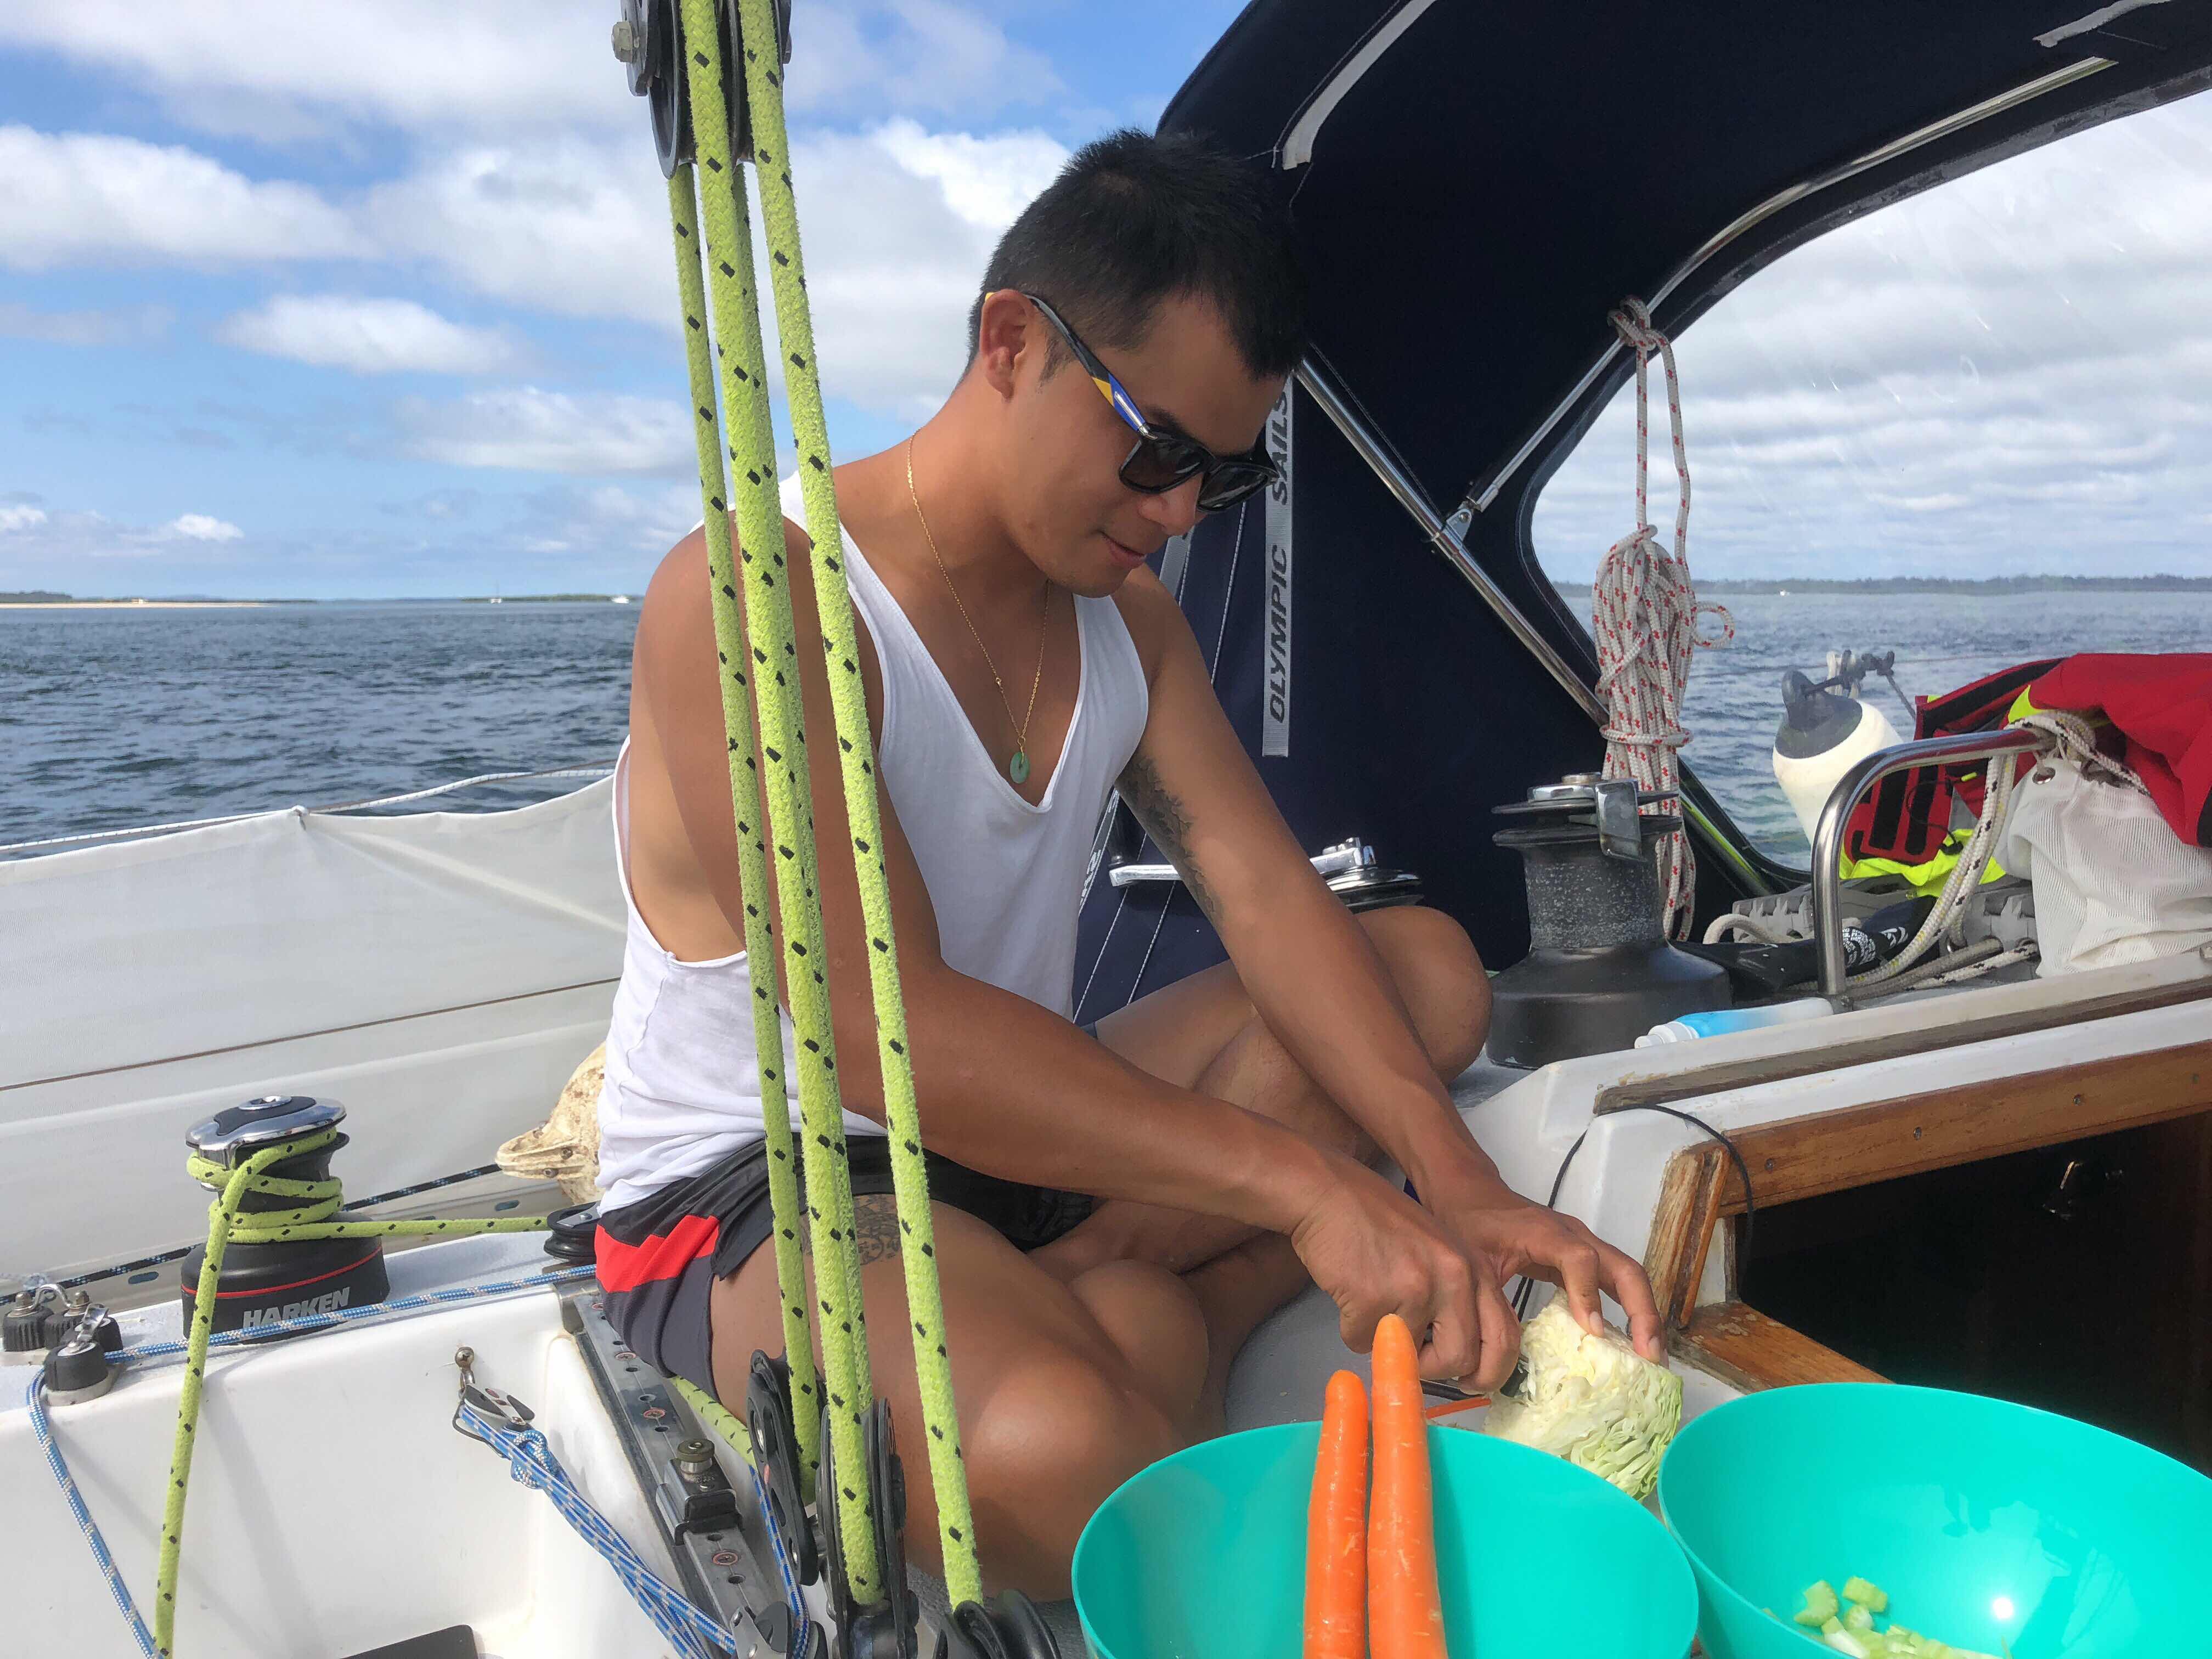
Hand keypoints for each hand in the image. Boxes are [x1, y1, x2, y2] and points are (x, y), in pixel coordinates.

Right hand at [1287, 1154, 1520, 1390]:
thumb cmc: (1378, 1222)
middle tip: (1410, 1353)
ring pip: (1410, 1359)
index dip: (1489, 1371)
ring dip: (1386, 1346)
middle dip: (1431, 1368)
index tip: (1469, 1380)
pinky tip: (1349, 1293)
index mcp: (1475, 1268)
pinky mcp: (1375, 1298)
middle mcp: (1455, 1277)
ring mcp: (1416, 1288)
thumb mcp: (1438, 1251)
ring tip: (1373, 1307)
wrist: (1328, 1193)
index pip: (1505, 1337)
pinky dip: (1352, 1328)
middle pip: (1461, 1360)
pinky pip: (1364, 1342)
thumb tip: (1462, 1358)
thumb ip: (1458, 1296)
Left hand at [1438, 1191, 1665, 1363]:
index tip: (1593, 1332)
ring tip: (1651, 1357)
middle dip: (1642, 1311)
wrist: (1469, 1190)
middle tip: (1649, 1356)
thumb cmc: (1467, 1221)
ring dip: (1645, 1314)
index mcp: (1544, 1233)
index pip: (1580, 1259)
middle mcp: (1574, 1236)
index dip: (1588, 1295)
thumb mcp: (1470, 1260)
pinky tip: (1633, 1342)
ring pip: (1628, 1275)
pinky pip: (1615, 1282)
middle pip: (1624, 1268)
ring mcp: (1583, 1245)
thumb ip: (1487, 1298)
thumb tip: (1502, 1351)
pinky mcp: (1583, 1257)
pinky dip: (1631, 1309)